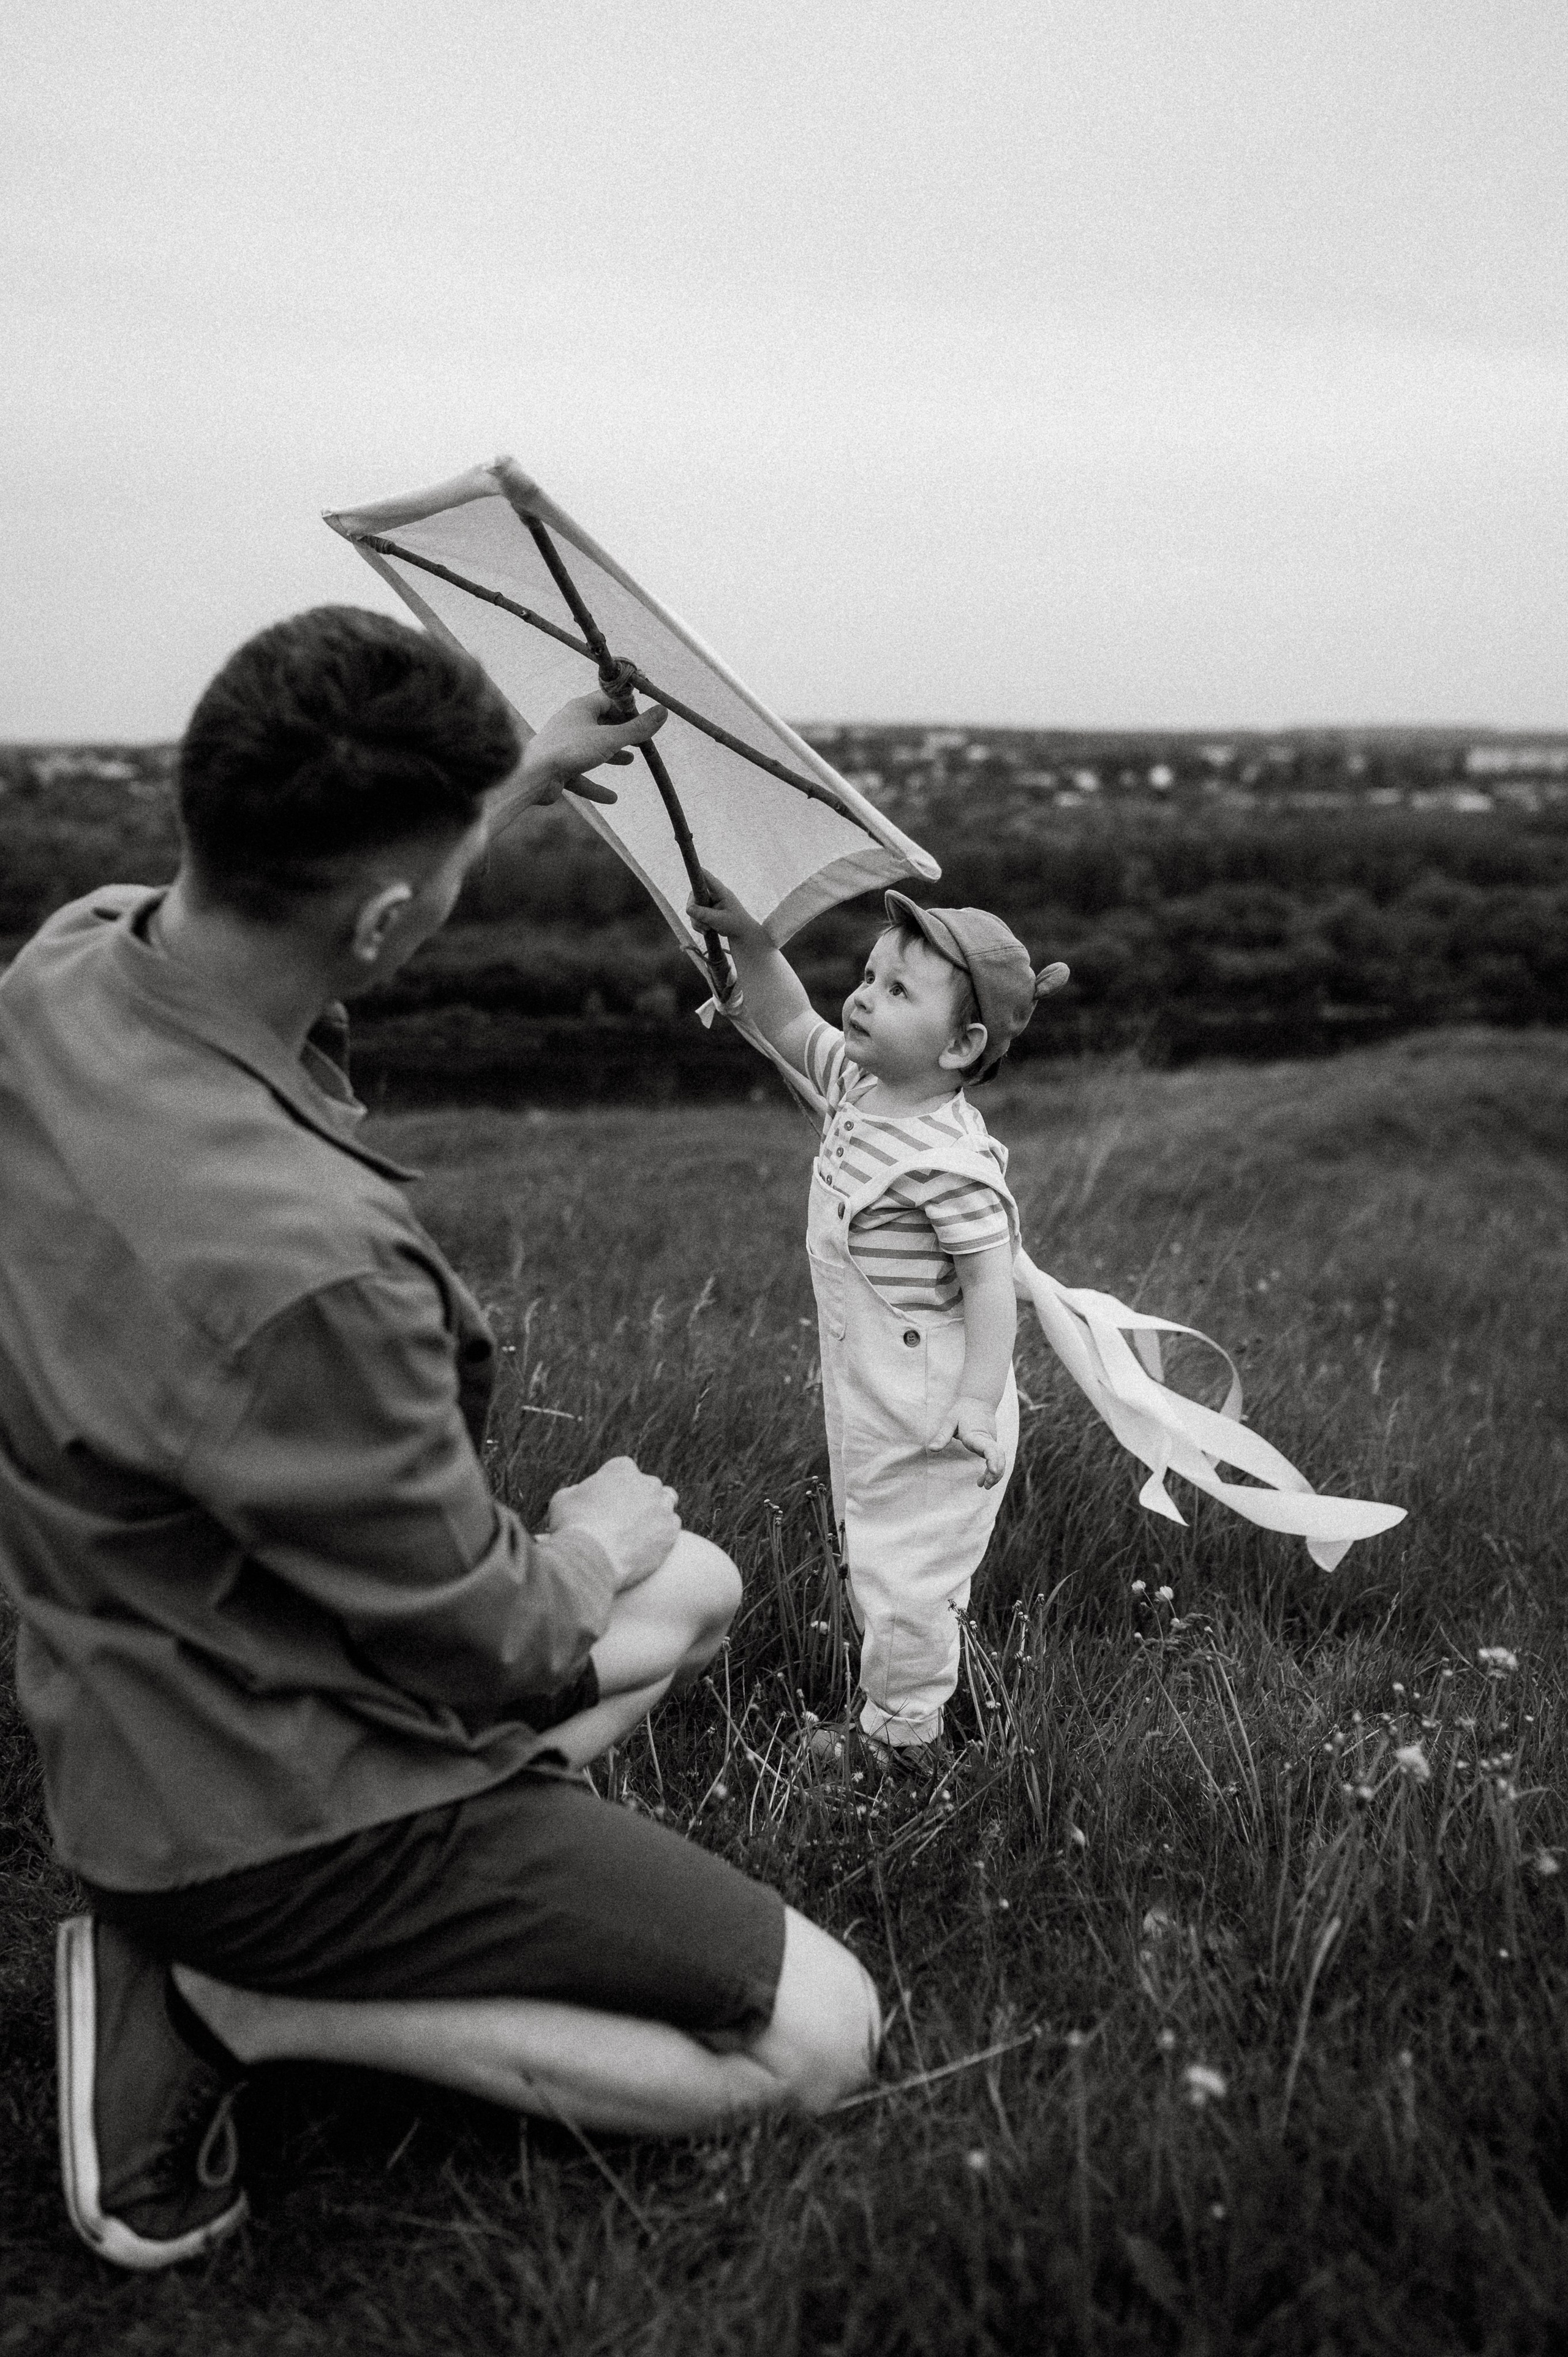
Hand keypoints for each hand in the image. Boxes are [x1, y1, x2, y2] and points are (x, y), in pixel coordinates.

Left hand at [501, 691, 668, 819]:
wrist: (533, 775)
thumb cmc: (570, 749)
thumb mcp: (610, 738)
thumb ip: (637, 728)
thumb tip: (662, 711)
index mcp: (581, 708)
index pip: (608, 699)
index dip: (627, 707)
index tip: (645, 718)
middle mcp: (571, 723)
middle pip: (601, 723)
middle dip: (622, 732)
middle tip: (642, 740)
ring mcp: (564, 746)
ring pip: (593, 749)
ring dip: (612, 755)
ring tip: (630, 761)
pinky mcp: (559, 768)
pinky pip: (582, 776)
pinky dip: (597, 786)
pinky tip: (613, 799)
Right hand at [546, 1455, 680, 1589]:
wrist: (592, 1556)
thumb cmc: (573, 1526)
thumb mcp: (562, 1499)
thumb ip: (577, 1491)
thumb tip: (580, 1494)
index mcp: (621, 1468)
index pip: (623, 1471)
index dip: (615, 1487)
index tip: (608, 1502)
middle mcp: (647, 1482)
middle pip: (647, 1486)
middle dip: (638, 1498)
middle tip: (625, 1518)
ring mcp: (662, 1505)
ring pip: (665, 1504)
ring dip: (655, 1513)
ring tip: (640, 1531)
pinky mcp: (671, 1530)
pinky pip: (671, 1527)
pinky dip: (662, 1534)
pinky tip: (648, 1545)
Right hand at [685, 869, 768, 950]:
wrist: (741, 934)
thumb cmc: (735, 924)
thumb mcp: (719, 920)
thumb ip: (703, 914)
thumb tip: (688, 908)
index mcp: (721, 892)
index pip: (708, 879)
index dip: (699, 873)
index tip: (692, 868)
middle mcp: (714, 894)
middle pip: (694, 895)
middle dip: (694, 911)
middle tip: (702, 923)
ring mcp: (709, 902)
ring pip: (693, 908)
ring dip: (697, 921)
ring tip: (707, 929)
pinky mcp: (706, 910)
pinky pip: (695, 915)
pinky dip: (698, 924)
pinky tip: (706, 931)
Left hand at [929, 1398, 1006, 1487]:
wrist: (978, 1400)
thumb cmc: (962, 1411)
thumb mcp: (949, 1421)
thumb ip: (942, 1436)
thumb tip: (931, 1449)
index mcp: (977, 1434)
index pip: (989, 1448)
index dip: (993, 1460)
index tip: (993, 1471)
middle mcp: (988, 1439)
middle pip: (998, 1457)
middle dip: (995, 1473)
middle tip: (984, 1485)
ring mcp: (992, 1442)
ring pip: (1000, 1459)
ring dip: (995, 1474)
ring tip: (983, 1485)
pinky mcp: (992, 1445)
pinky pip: (997, 1459)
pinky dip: (993, 1470)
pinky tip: (983, 1479)